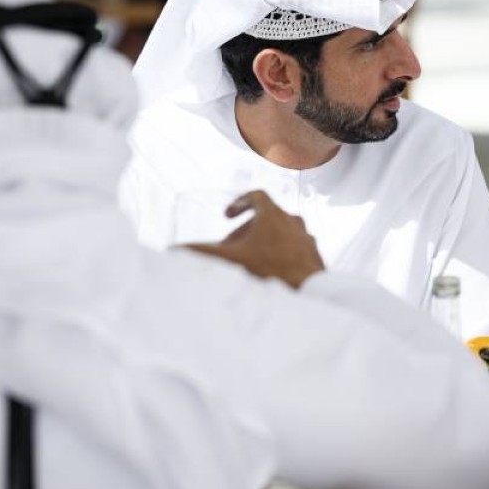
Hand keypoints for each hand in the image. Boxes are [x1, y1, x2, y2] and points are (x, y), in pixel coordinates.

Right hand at [186, 191, 323, 287]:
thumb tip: (175, 250)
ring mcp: (306, 237)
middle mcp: (293, 221)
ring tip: (250, 258)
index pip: (256, 195)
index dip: (239, 203)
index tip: (227, 216)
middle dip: (246, 228)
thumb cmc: (272, 272)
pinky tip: (271, 269)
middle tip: (232, 245)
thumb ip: (203, 253)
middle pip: (267, 216)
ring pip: (282, 231)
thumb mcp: (233, 260)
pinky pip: (293, 246)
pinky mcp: (313, 253)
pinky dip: (279, 251)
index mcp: (274, 215)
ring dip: (263, 240)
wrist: (309, 292)